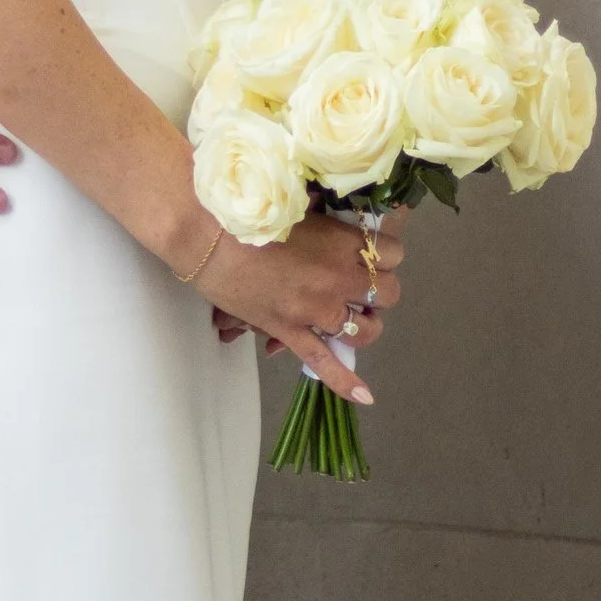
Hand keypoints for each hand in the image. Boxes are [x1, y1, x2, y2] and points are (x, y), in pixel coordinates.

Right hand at [196, 206, 405, 400]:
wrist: (206, 236)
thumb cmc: (250, 210)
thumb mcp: (298, 204)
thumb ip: (326, 212)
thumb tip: (335, 211)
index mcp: (344, 242)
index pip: (393, 253)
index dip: (383, 252)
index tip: (369, 250)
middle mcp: (339, 278)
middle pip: (389, 292)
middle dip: (378, 287)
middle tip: (358, 282)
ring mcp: (316, 310)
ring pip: (366, 330)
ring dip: (365, 324)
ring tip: (352, 317)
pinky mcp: (290, 332)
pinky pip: (324, 362)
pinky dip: (345, 381)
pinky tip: (364, 396)